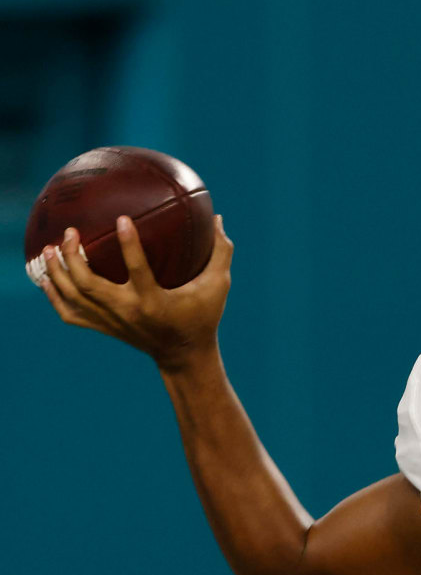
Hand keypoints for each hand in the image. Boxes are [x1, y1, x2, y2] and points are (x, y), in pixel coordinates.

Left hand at [39, 215, 233, 371]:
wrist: (184, 356)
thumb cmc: (202, 317)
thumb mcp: (218, 286)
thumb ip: (220, 253)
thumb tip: (219, 219)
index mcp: (154, 302)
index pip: (137, 271)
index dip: (129, 245)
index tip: (121, 219)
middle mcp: (127, 312)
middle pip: (89, 284)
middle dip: (73, 257)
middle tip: (70, 232)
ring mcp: (111, 321)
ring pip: (73, 296)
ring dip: (57, 272)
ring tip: (50, 247)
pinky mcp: (103, 327)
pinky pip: (69, 312)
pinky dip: (53, 295)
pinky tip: (46, 276)